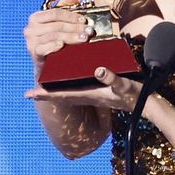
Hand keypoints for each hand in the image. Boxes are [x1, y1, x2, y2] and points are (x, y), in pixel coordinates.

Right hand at [24, 0, 91, 71]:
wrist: (47, 64)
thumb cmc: (53, 41)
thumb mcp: (59, 22)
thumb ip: (66, 6)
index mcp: (36, 18)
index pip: (55, 13)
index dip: (71, 15)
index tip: (84, 20)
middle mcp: (30, 28)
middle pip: (56, 25)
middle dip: (74, 27)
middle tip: (88, 30)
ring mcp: (31, 41)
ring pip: (53, 35)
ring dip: (70, 36)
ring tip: (84, 38)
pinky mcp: (34, 53)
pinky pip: (44, 47)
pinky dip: (53, 46)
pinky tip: (62, 45)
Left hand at [26, 65, 142, 112]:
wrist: (145, 105)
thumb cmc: (134, 95)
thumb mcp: (123, 84)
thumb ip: (112, 78)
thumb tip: (99, 70)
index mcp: (89, 94)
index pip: (62, 94)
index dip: (45, 94)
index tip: (29, 94)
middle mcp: (87, 96)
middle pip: (61, 96)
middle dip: (45, 95)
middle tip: (30, 93)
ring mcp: (92, 95)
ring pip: (68, 94)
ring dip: (55, 92)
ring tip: (43, 88)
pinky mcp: (98, 92)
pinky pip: (77, 91)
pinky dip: (68, 89)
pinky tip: (67, 84)